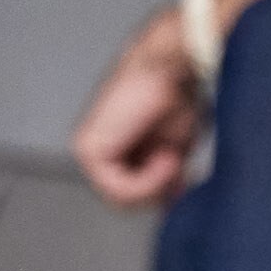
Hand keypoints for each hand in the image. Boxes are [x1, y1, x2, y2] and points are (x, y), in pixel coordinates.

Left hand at [71, 9, 205, 206]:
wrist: (173, 66)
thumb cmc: (177, 96)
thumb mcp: (174, 150)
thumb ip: (163, 179)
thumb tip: (168, 204)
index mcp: (113, 150)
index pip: (130, 196)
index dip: (161, 193)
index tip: (183, 177)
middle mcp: (95, 150)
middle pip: (126, 201)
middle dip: (158, 190)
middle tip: (176, 163)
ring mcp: (88, 151)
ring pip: (123, 200)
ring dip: (156, 184)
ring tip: (170, 155)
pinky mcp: (89, 150)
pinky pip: (120, 189)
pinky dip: (149, 180)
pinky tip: (164, 155)